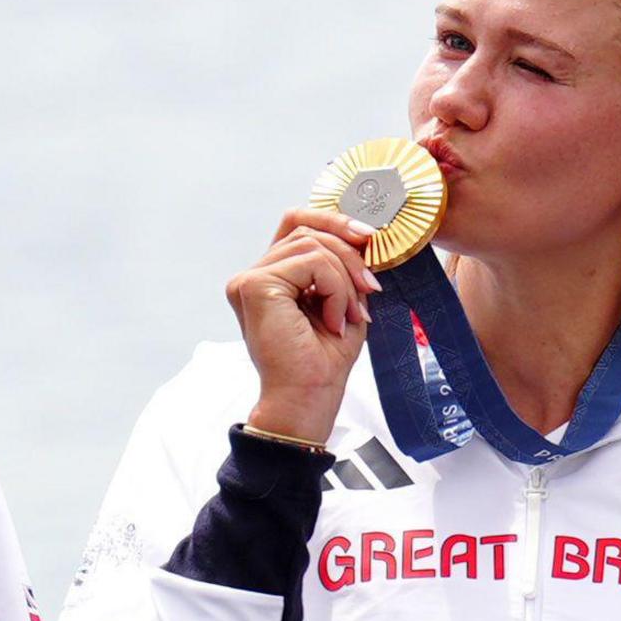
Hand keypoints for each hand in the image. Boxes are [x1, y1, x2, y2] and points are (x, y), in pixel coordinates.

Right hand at [230, 209, 383, 444]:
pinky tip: (334, 320)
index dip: (333, 221)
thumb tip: (363, 234)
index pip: (298, 224)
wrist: (308, 399)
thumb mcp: (342, 302)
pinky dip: (336, 289)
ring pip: (313, 246)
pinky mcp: (254, 285)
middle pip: (306, 229)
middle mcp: (254, 275)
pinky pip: (312, 263)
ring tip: (351, 315)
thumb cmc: (323, 362)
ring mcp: (249, 279)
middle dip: (349, 254)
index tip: (369, 238)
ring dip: (345, 279)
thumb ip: (342, 267)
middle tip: (371, 288)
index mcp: (272, 277)